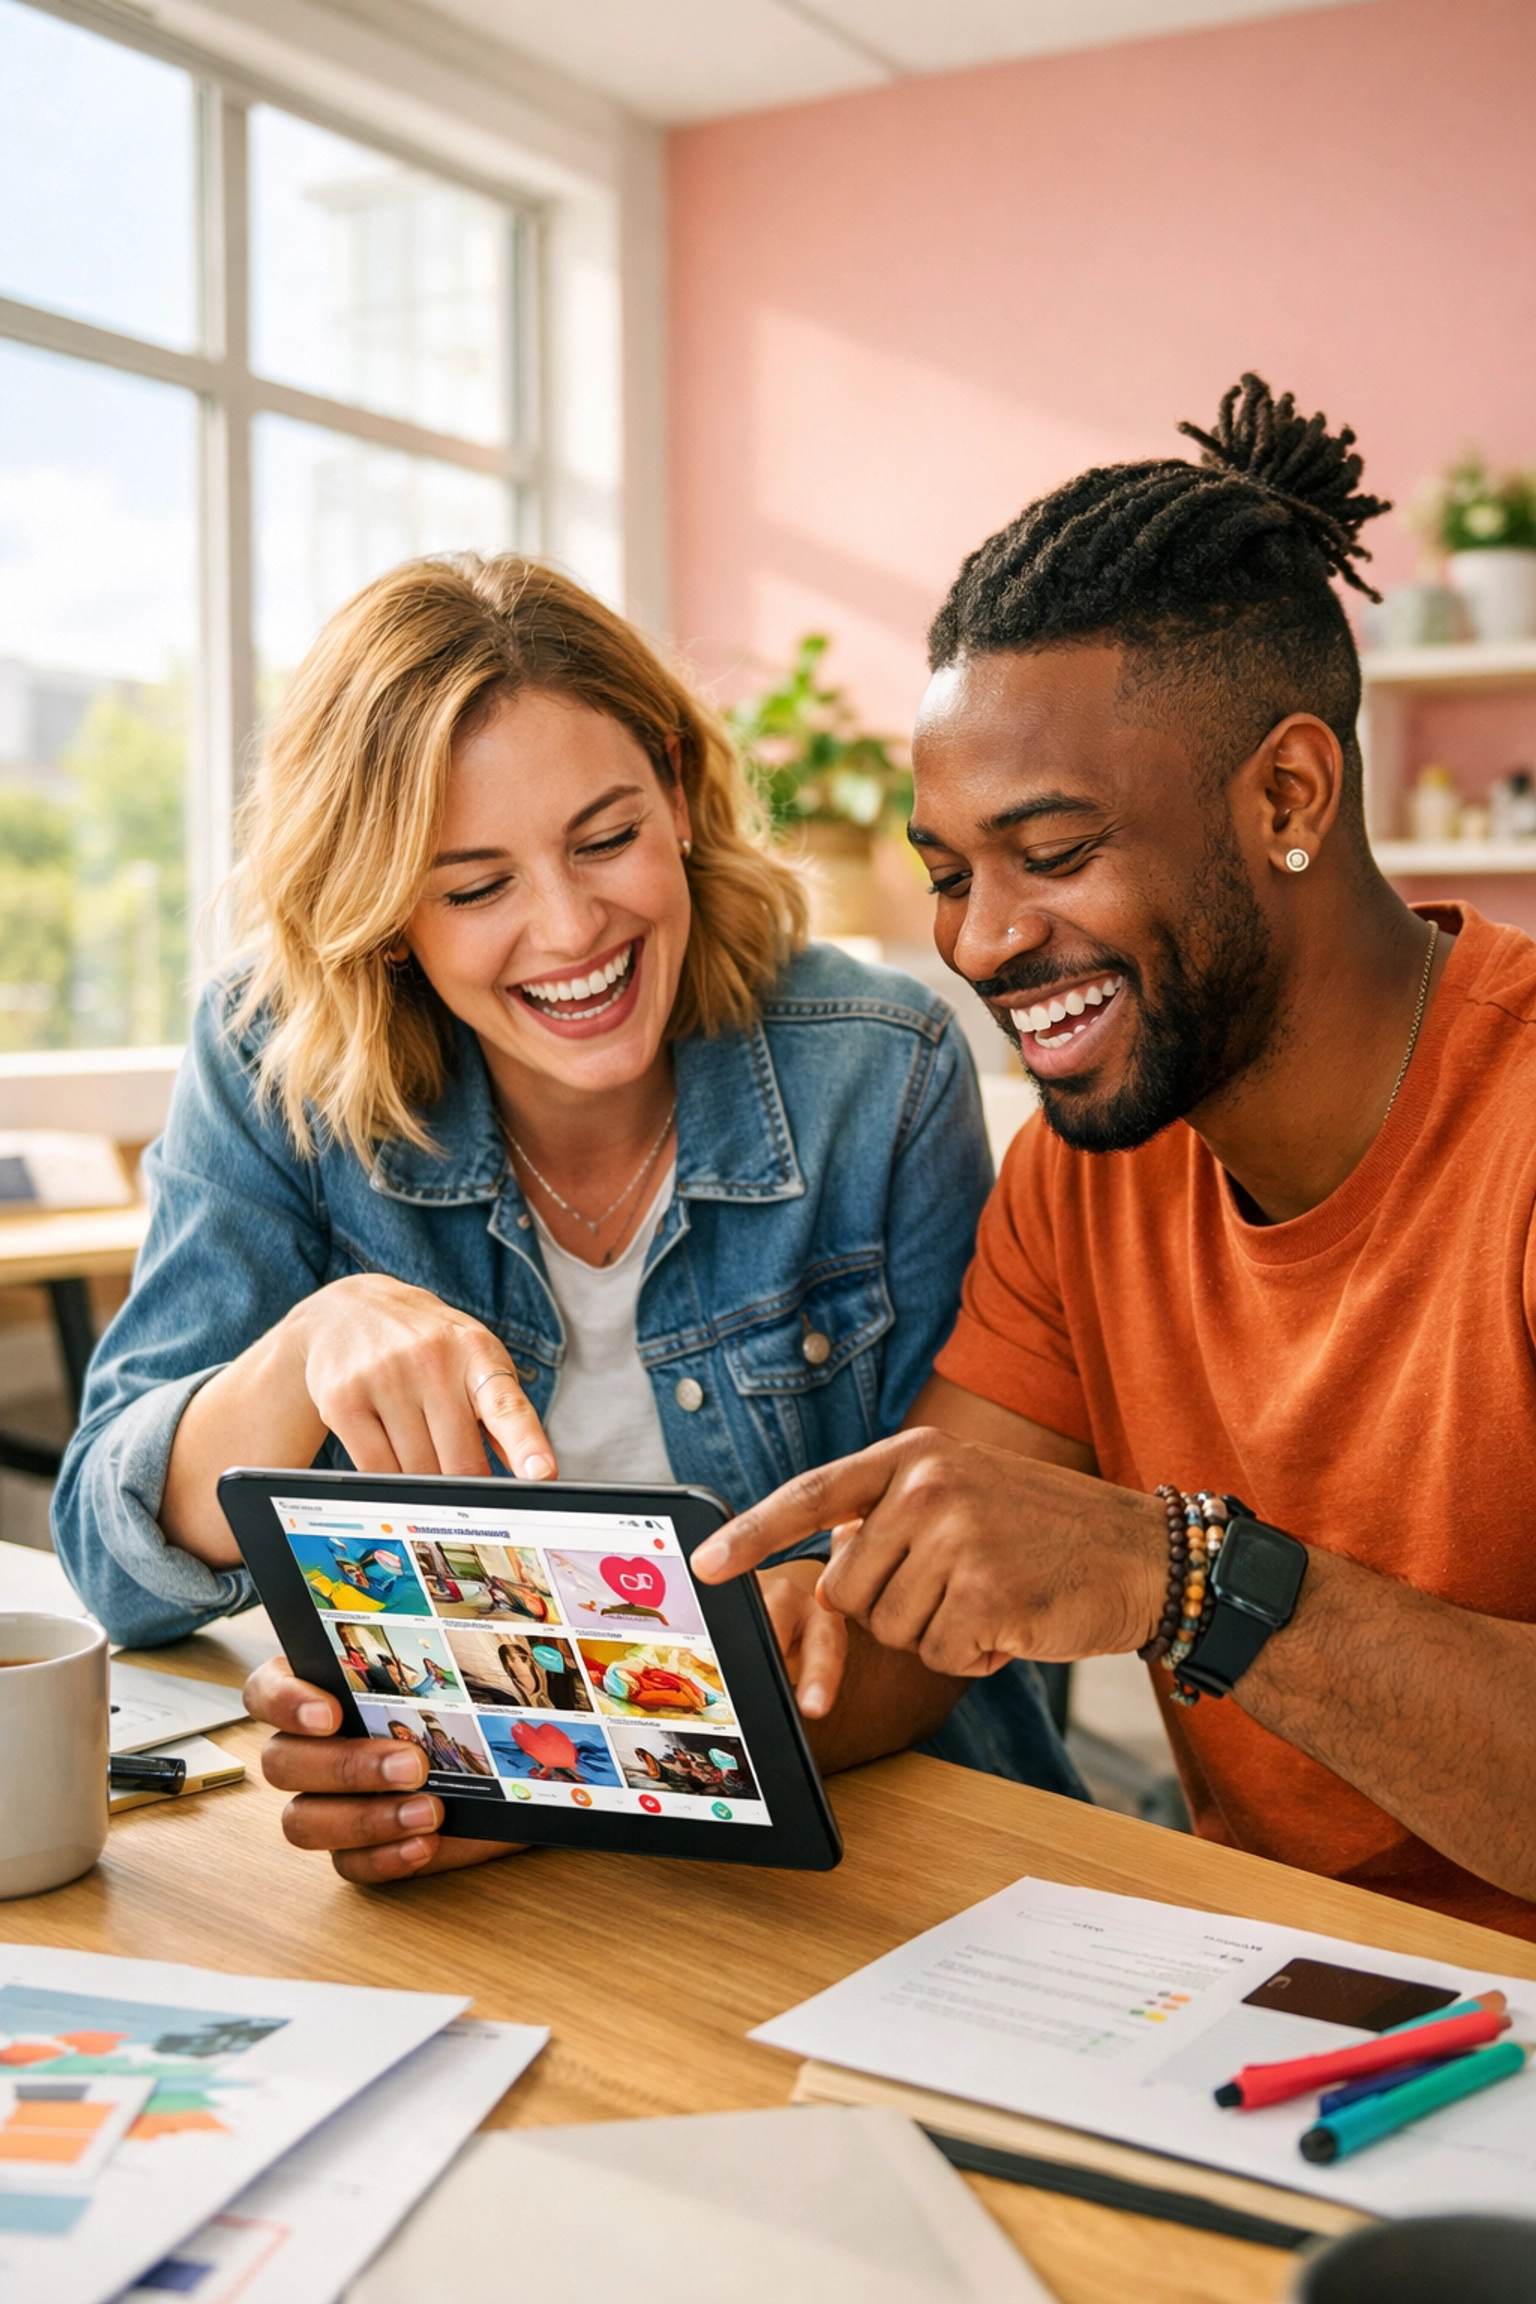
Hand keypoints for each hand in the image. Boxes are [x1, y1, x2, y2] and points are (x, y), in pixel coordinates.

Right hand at [246, 1657, 517, 1883]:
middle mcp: (310, 1749)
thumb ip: (448, 1632)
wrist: (518, 1767)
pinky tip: (425, 1843)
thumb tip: (469, 1591)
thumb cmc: (477, 1703)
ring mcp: (326, 1804)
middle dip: (346, 1766)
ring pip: (304, 1821)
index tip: (330, 1712)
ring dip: (365, 1818)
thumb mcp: (466, 1659)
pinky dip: (384, 1857)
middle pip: (282, 1764)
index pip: (266, 1690)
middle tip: (411, 1764)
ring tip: (430, 1811)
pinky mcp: (357, 1850)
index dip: (283, 1702)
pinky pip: (348, 1865)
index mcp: (320, 1689)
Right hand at [291, 1274, 555, 1479]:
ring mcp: (383, 1377)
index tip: (542, 1474)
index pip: (506, 1406)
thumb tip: (534, 1474)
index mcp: (475, 1352)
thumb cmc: (427, 1345)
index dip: (526, 1444)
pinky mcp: (343, 1400)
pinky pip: (375, 1469)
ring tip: (419, 1452)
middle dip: (465, 1485)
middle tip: (463, 1488)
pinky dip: (388, 1480)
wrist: (351, 1309)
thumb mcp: (473, 1361)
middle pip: (459, 1460)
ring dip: (424, 1481)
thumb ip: (503, 1413)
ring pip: (417, 1471)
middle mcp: (431, 1360)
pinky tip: (391, 1460)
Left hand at [694, 1429, 1165, 1688]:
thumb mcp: (964, 1490)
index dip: (752, 1535)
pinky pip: (938, 1657)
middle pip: (846, 1589)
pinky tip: (1012, 1623)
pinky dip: (971, 1658)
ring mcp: (957, 1537)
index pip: (812, 1495)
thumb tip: (829, 1557)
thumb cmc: (1046, 1531)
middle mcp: (928, 1487)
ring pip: (890, 1629)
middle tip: (959, 1585)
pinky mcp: (985, 1593)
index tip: (705, 1566)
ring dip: (937, 1634)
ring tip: (992, 1597)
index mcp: (915, 1456)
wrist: (1144, 1554)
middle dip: (892, 1608)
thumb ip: (894, 1513)